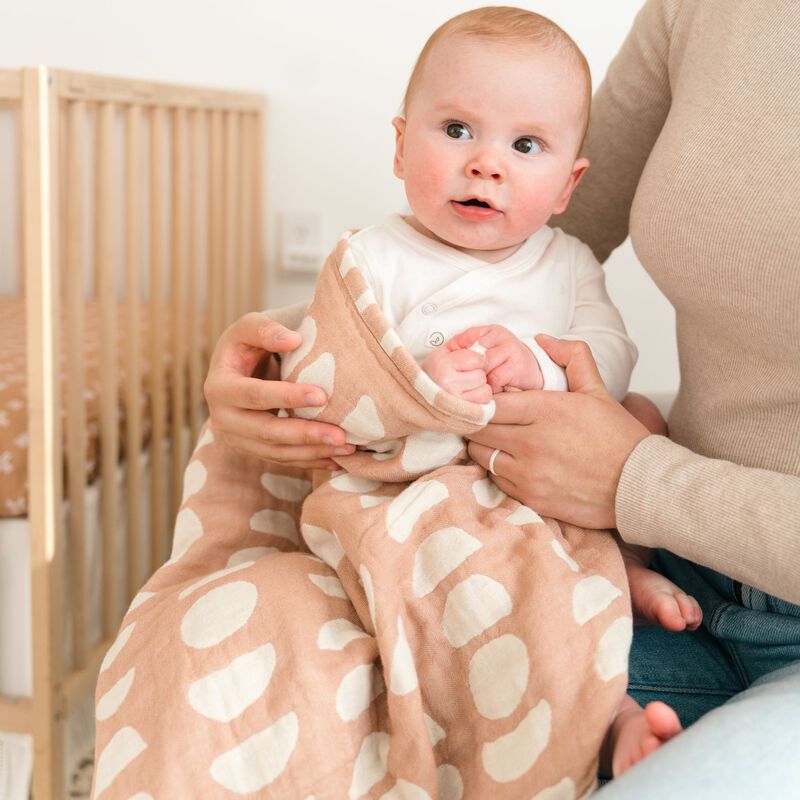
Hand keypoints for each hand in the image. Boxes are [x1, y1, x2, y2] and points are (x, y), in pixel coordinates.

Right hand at [204, 312, 352, 467]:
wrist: (234, 372)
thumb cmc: (245, 346)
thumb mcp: (248, 328)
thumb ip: (266, 329)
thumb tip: (294, 339)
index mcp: (219, 386)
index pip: (255, 394)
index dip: (287, 397)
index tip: (322, 396)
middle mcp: (223, 418)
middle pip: (267, 431)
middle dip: (305, 434)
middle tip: (341, 435)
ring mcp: (236, 439)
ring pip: (276, 452)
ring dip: (313, 452)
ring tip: (346, 448)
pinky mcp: (251, 450)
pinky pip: (282, 460)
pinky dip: (309, 460)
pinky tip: (336, 458)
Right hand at [421, 340, 492, 402]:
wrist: (420, 397)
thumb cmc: (434, 373)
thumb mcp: (443, 353)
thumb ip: (461, 341)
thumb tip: (476, 336)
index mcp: (442, 365)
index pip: (476, 359)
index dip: (474, 360)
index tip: (463, 365)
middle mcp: (448, 384)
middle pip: (481, 375)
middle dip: (475, 375)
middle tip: (462, 378)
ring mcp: (455, 401)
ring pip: (485, 391)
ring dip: (478, 389)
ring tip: (465, 388)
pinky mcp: (462, 414)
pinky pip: (484, 404)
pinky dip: (479, 400)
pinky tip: (468, 397)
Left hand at [452, 325, 542, 391]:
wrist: (533, 373)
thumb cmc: (505, 365)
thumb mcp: (487, 351)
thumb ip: (467, 347)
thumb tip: (448, 350)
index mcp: (492, 331)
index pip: (467, 339)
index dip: (460, 357)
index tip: (457, 368)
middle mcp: (502, 336)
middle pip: (473, 355)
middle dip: (469, 371)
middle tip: (466, 380)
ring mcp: (511, 349)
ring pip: (483, 367)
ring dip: (480, 381)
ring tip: (482, 385)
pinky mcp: (517, 366)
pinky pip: (494, 380)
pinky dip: (491, 388)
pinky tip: (494, 389)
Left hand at [466, 334, 648, 528]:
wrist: (639, 485)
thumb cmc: (618, 438)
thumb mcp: (597, 389)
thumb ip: (571, 357)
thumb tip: (543, 339)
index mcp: (545, 411)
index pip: (488, 403)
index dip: (480, 400)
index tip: (482, 398)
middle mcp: (531, 443)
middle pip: (478, 429)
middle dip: (477, 421)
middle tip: (484, 417)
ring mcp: (529, 473)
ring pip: (481, 455)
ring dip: (484, 445)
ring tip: (498, 439)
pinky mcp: (531, 497)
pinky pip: (496, 479)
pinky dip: (498, 469)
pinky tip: (512, 461)